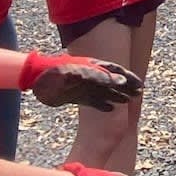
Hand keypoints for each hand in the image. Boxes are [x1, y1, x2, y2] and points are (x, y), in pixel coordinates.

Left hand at [21, 51, 142, 109]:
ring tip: (128, 101)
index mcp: (94, 66)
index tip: (140, 85)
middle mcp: (91, 75)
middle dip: (126, 87)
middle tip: (139, 94)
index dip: (129, 78)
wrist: (36, 77)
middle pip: (112, 81)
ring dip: (117, 96)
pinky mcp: (75, 96)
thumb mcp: (81, 73)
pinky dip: (102, 105)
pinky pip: (92, 101)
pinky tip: (110, 110)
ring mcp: (83, 86)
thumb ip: (101, 77)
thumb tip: (122, 82)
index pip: (116, 71)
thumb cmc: (58, 72)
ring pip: (104, 91)